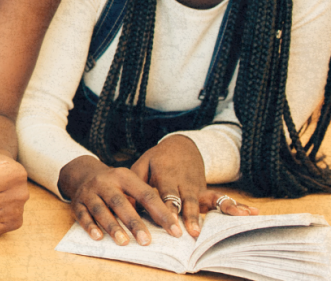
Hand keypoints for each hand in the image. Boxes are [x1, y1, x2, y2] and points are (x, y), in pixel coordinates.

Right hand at [60, 155, 181, 245]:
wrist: (83, 174)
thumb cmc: (115, 186)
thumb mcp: (130, 184)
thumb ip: (146, 199)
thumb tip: (170, 223)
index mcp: (123, 176)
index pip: (145, 194)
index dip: (161, 213)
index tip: (175, 231)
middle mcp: (104, 182)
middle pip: (120, 202)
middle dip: (133, 222)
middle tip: (145, 241)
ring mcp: (89, 192)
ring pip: (100, 210)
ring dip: (112, 227)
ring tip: (123, 242)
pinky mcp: (77, 202)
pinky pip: (82, 215)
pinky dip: (90, 226)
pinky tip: (98, 237)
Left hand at [130, 135, 257, 236]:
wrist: (182, 146)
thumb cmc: (157, 160)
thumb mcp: (142, 164)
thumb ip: (135, 183)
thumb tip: (126, 204)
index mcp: (166, 174)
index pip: (166, 193)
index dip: (167, 207)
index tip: (168, 221)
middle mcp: (184, 181)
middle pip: (186, 200)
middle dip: (189, 216)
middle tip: (191, 232)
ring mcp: (198, 186)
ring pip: (205, 201)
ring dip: (213, 214)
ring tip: (220, 225)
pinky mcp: (206, 191)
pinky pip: (221, 199)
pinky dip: (236, 206)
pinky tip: (252, 213)